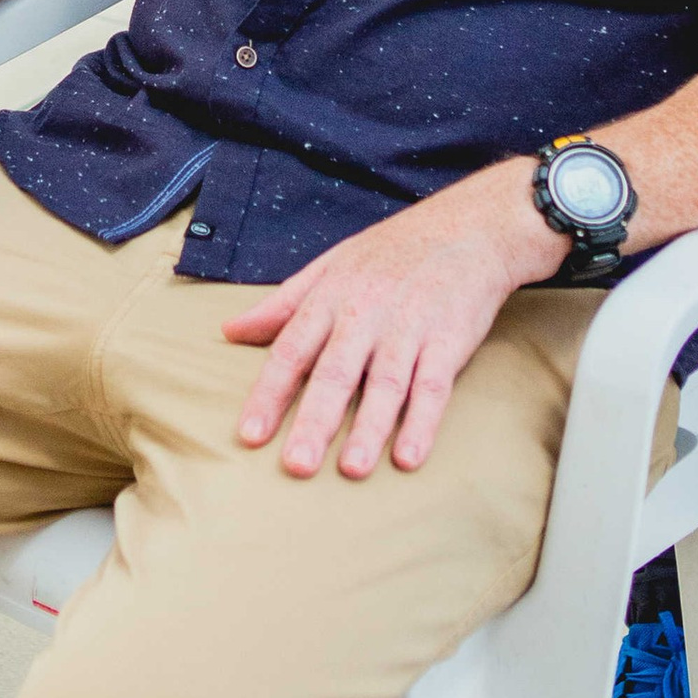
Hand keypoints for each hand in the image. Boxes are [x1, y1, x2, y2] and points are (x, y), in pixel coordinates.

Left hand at [224, 164, 562, 478]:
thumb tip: (230, 331)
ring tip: (351, 471)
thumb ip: (282, 304)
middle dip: (314, 421)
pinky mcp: (449, 339)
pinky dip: (422, 422)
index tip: (249, 436)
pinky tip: (409, 457)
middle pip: (334, 373)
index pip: (291, 351)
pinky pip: (433, 386)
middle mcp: (365, 314)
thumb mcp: (330, 266)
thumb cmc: (390, 252)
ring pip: (385, 385)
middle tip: (296, 466)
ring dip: (368, 429)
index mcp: (330, 298)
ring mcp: (409, 328)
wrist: (468, 227)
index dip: (269, 394)